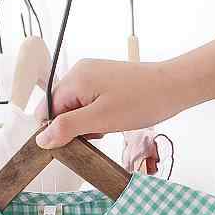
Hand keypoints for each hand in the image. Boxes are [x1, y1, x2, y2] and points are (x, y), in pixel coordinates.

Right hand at [35, 59, 188, 148]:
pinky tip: (114, 120)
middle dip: (76, 127)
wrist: (174, 88)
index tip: (76, 142)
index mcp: (75, 78)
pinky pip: (91, 103)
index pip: (48, 110)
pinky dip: (99, 117)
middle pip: (62, 108)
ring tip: (109, 126)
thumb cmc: (140, 102)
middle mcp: (81, 72)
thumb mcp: (100, 120)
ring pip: (78, 108)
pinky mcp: (107, 82)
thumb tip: (41, 139)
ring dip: (89, 124)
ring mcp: (94, 75)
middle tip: (99, 134)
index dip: (58, 130)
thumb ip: (68, 128)